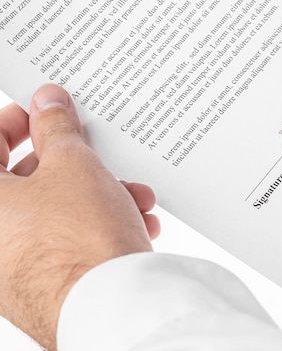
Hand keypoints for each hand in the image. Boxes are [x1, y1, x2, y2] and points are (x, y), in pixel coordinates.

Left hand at [0, 84, 158, 349]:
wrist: (113, 309)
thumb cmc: (80, 240)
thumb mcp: (74, 165)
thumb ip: (58, 128)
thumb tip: (49, 102)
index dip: (20, 118)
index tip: (50, 110)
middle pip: (29, 178)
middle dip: (76, 163)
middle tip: (101, 152)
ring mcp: (15, 263)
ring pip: (57, 210)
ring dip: (99, 195)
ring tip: (135, 196)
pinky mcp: (45, 282)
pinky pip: (69, 240)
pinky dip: (100, 226)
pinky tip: (137, 222)